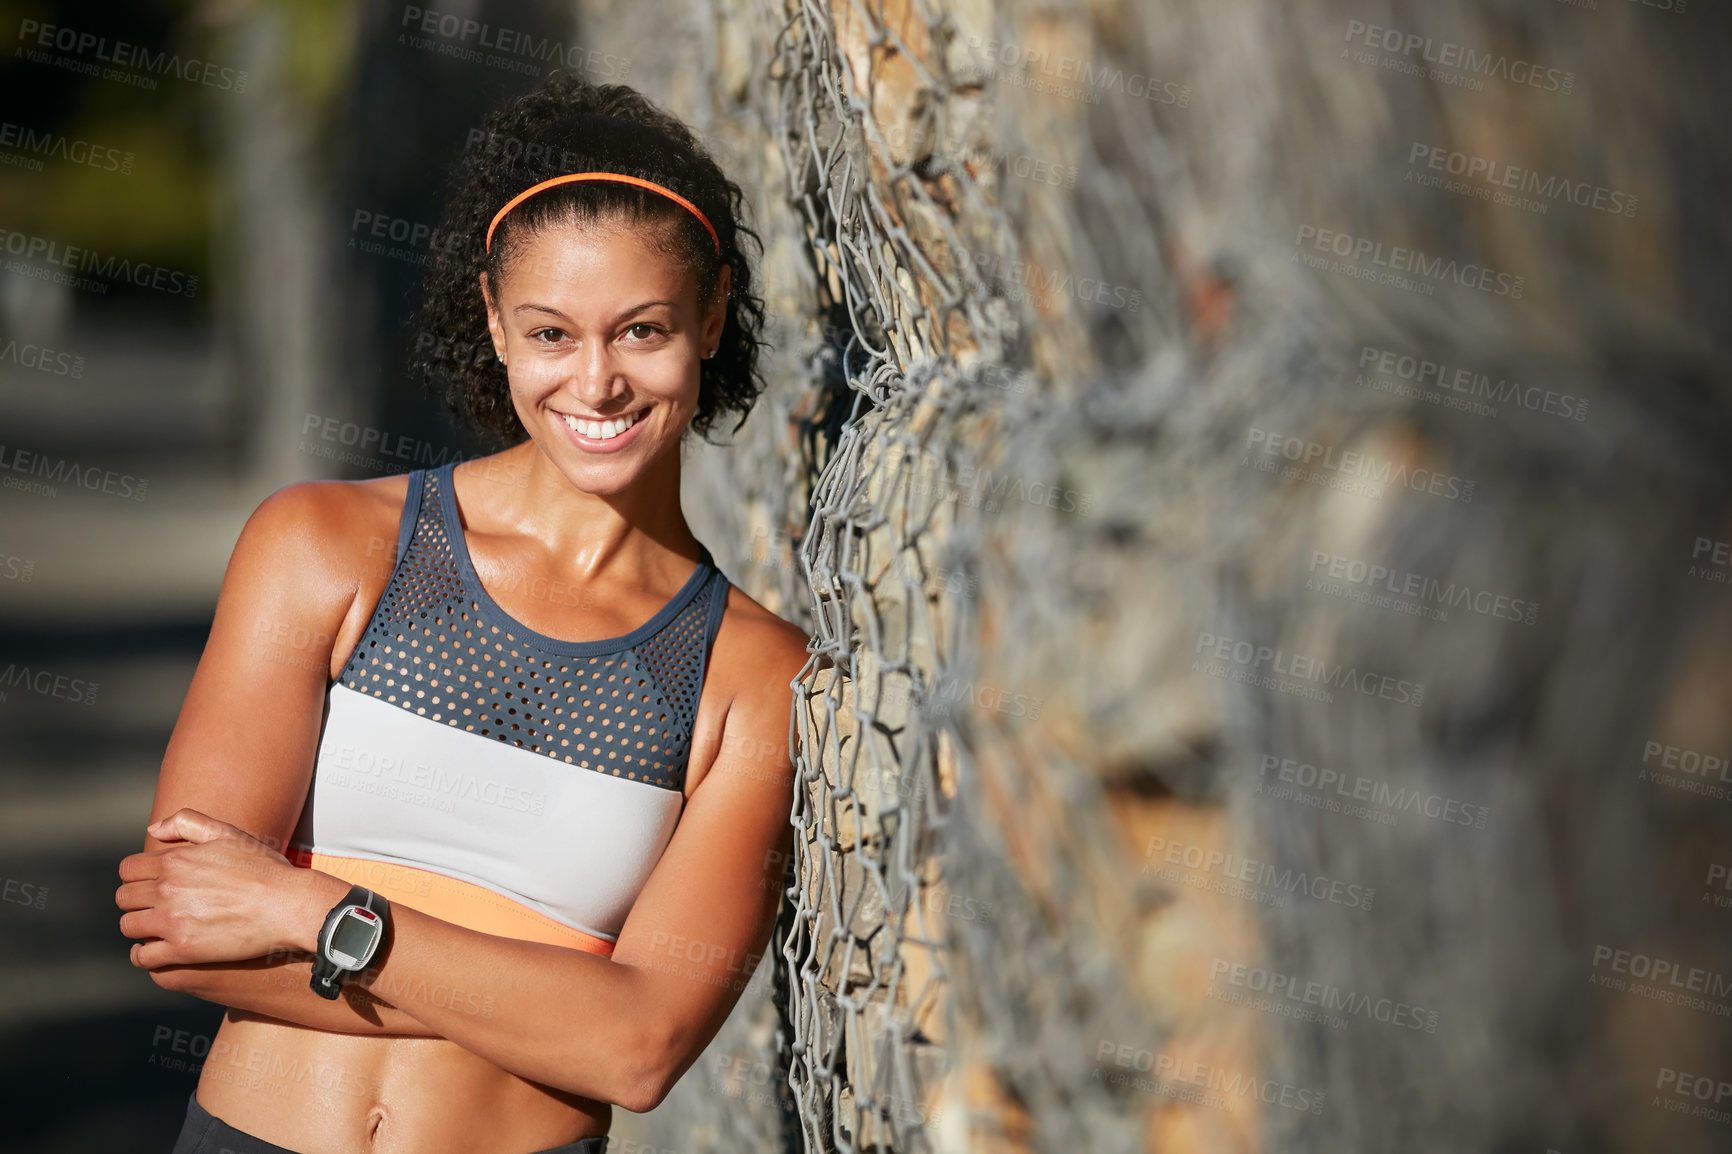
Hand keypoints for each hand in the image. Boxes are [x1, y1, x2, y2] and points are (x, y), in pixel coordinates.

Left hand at [116, 808, 340, 967]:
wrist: (288, 905)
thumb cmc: (263, 869)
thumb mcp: (229, 834)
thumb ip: (187, 823)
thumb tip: (152, 829)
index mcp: (174, 861)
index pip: (128, 870)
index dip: (136, 876)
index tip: (150, 884)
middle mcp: (167, 890)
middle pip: (124, 899)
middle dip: (135, 901)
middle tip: (154, 905)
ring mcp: (172, 921)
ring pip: (129, 926)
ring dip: (138, 926)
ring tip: (155, 927)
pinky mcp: (182, 950)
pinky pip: (143, 957)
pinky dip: (143, 954)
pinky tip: (154, 949)